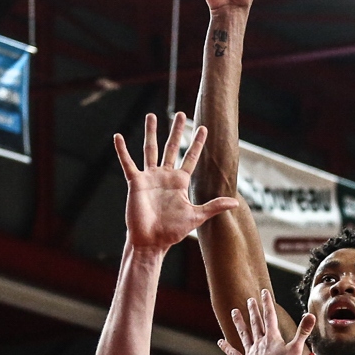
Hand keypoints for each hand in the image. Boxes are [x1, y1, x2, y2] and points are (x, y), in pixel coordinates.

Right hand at [112, 112, 238, 252]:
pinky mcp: (135, 182)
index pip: (190, 157)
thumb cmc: (173, 231)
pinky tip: (118, 136)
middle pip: (172, 147)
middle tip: (180, 113)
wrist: (151, 241)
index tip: (203, 128)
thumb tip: (237, 203)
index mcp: (180, 182)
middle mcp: (165, 176)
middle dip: (176, 130)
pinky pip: (128, 163)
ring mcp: (150, 177)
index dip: (196, 143)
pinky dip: (122, 150)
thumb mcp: (196, 216)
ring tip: (151, 115)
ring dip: (151, 132)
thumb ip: (214, 206)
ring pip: (150, 149)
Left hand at [221, 288, 312, 354]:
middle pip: (255, 323)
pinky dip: (227, 348)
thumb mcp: (296, 350)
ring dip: (239, 323)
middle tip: (249, 299)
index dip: (267, 303)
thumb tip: (310, 316)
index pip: (270, 317)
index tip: (264, 292)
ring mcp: (250, 354)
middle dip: (253, 310)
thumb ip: (302, 332)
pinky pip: (234, 354)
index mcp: (272, 338)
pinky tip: (220, 342)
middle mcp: (259, 343)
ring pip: (244, 334)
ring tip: (234, 312)